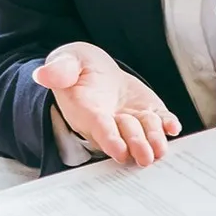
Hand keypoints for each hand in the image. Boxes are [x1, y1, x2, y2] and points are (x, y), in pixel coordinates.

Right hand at [32, 42, 181, 166]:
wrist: (96, 70)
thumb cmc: (77, 67)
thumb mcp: (66, 61)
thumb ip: (59, 69)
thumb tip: (43, 75)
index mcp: (86, 111)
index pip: (98, 128)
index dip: (109, 139)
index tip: (119, 151)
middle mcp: (110, 121)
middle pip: (124, 136)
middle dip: (136, 143)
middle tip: (146, 154)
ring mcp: (131, 120)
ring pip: (145, 133)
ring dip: (154, 139)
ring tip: (161, 144)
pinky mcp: (148, 113)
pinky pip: (160, 123)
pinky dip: (167, 125)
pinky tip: (172, 126)